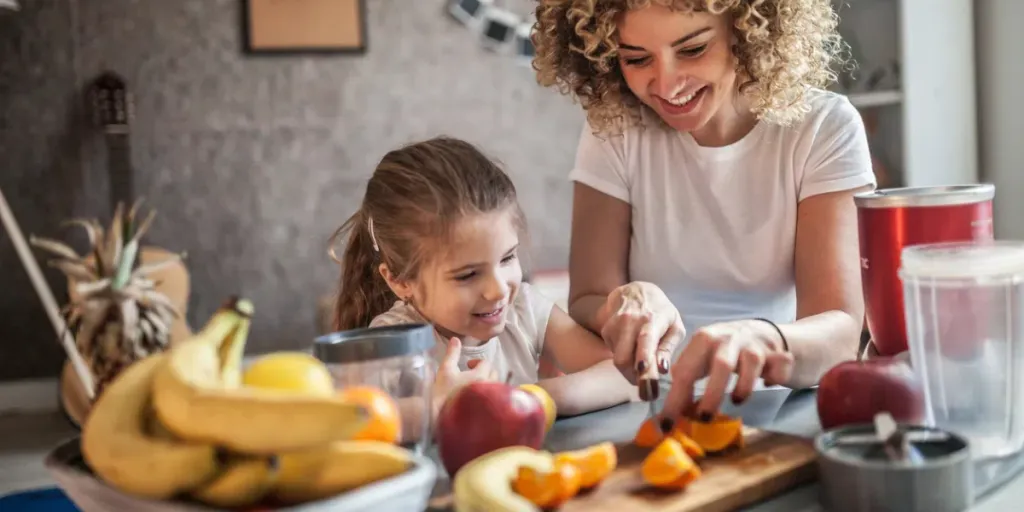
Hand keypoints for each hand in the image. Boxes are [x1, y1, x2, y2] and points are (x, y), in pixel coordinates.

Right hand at [431, 337, 497, 416]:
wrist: (441, 418)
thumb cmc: (443, 393)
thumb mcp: (445, 370)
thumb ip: (452, 354)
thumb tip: (455, 339)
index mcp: (480, 375)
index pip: (485, 362)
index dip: (476, 362)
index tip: (467, 365)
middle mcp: (489, 386)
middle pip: (493, 374)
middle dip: (484, 371)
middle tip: (470, 375)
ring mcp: (491, 400)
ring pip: (495, 387)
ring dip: (486, 384)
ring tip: (473, 387)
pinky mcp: (489, 411)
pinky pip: (494, 400)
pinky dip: (489, 397)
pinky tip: (476, 400)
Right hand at [600, 282, 684, 383]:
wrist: (636, 291)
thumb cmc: (661, 312)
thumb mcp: (674, 327)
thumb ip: (668, 349)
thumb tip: (662, 370)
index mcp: (651, 320)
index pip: (645, 342)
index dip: (644, 360)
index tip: (645, 377)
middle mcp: (630, 321)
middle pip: (623, 359)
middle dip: (634, 376)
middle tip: (646, 383)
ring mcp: (614, 325)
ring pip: (617, 360)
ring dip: (630, 368)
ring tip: (641, 361)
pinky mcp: (605, 330)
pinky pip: (613, 354)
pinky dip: (624, 357)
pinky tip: (631, 347)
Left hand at [662, 319, 793, 420]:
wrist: (763, 333)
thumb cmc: (725, 351)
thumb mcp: (701, 358)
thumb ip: (687, 379)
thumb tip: (672, 413)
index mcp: (703, 340)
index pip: (685, 372)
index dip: (675, 400)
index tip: (667, 425)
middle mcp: (728, 338)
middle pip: (720, 366)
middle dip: (711, 395)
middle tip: (705, 418)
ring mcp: (754, 344)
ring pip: (752, 363)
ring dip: (744, 387)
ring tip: (738, 400)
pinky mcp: (778, 352)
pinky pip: (780, 367)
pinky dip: (776, 378)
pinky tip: (768, 383)